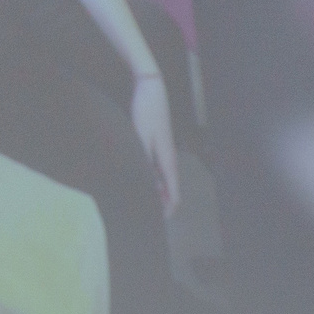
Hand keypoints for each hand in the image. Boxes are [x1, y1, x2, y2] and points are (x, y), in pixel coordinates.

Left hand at [132, 74, 180, 215]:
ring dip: (155, 195)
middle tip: (143, 223)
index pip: (172, 195)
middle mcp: (168, 158)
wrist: (150, 87)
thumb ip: (144, 162)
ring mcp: (164, 151)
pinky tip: (140, 185)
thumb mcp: (141, 138)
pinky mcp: (157, 144)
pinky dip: (151, 182)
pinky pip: (156, 171)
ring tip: (140, 208)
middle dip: (160, 207)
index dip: (166, 212)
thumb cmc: (145, 110)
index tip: (155, 226)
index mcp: (167, 160)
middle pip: (168, 191)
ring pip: (162, 181)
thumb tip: (145, 185)